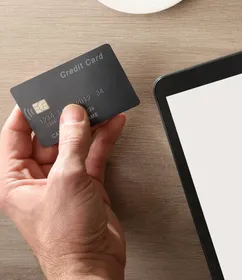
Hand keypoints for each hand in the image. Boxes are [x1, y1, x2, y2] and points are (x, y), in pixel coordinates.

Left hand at [0, 104, 126, 279]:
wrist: (93, 264)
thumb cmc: (66, 238)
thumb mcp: (67, 180)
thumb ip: (72, 142)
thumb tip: (73, 115)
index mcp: (15, 180)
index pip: (14, 136)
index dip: (25, 113)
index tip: (38, 94)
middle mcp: (37, 180)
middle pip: (48, 138)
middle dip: (63, 117)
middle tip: (74, 96)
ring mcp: (64, 182)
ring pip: (75, 144)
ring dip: (88, 126)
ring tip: (98, 105)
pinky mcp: (88, 186)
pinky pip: (94, 155)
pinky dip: (104, 139)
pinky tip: (112, 125)